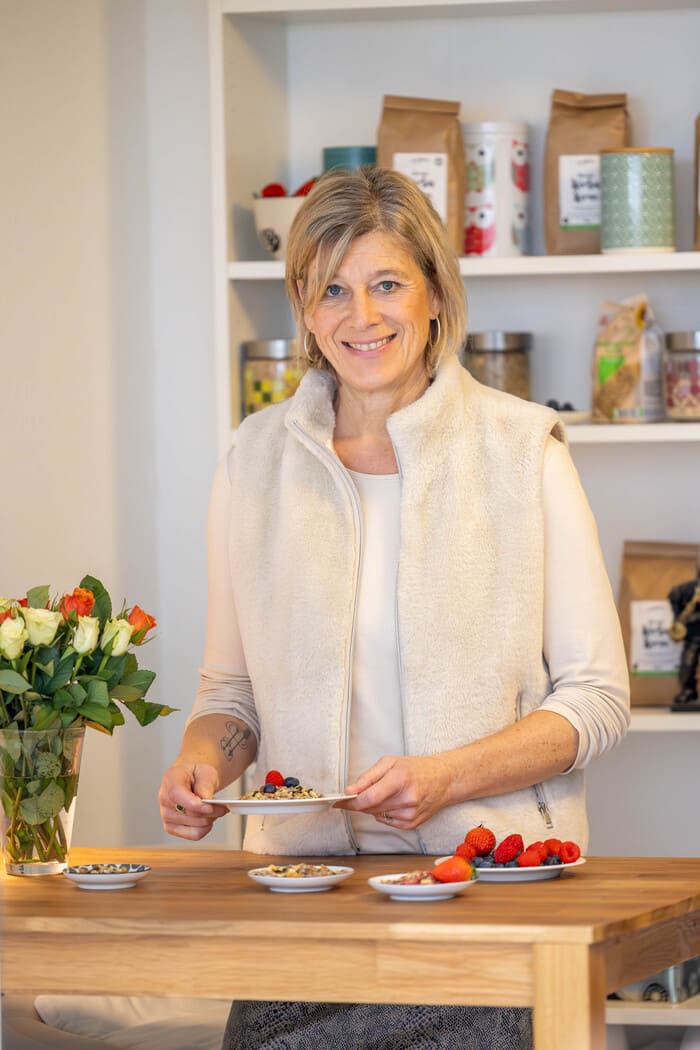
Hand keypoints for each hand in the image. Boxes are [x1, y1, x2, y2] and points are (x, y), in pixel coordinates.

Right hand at [158, 762, 228, 840]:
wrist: (192, 781)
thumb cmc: (198, 775)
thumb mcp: (206, 772)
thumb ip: (206, 784)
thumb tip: (206, 799)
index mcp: (171, 779)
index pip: (176, 794)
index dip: (193, 803)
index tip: (210, 806)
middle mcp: (164, 798)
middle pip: (188, 813)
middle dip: (211, 812)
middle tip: (222, 806)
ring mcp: (166, 814)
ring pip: (194, 826)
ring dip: (210, 819)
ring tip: (214, 809)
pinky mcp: (171, 827)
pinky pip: (194, 835)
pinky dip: (206, 828)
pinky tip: (208, 818)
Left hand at [340, 754, 455, 829]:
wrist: (444, 779)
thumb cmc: (417, 768)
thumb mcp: (390, 762)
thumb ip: (367, 777)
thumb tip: (349, 791)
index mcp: (400, 779)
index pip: (368, 798)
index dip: (350, 802)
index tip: (338, 802)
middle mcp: (406, 799)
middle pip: (370, 808)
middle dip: (359, 803)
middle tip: (358, 794)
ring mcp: (410, 814)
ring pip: (377, 815)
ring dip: (373, 807)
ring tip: (385, 793)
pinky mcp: (412, 824)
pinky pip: (387, 821)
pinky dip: (384, 813)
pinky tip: (394, 802)